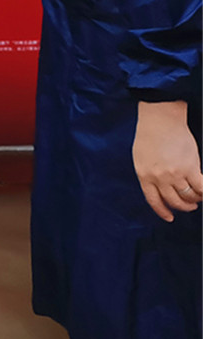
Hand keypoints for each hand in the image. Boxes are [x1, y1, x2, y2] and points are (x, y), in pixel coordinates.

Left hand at [132, 99, 202, 221]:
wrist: (160, 120)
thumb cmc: (150, 135)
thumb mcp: (140, 157)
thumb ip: (148, 173)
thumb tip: (158, 186)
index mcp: (144, 175)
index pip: (153, 201)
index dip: (162, 211)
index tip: (169, 218)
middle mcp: (159, 178)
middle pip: (174, 201)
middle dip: (183, 206)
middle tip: (190, 205)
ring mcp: (175, 174)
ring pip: (188, 196)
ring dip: (195, 199)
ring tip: (197, 197)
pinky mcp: (190, 168)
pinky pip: (201, 188)